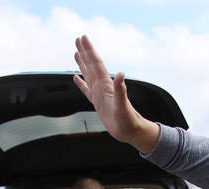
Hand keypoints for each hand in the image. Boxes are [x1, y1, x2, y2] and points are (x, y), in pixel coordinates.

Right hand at [73, 35, 160, 153]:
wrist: (132, 131)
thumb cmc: (129, 120)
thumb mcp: (123, 105)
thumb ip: (121, 89)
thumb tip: (121, 74)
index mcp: (106, 85)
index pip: (96, 63)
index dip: (89, 50)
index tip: (83, 38)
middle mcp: (102, 87)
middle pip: (91, 65)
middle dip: (85, 52)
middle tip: (78, 39)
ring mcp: (100, 94)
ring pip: (88, 75)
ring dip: (82, 64)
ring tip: (76, 53)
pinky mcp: (97, 103)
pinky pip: (86, 90)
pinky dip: (80, 83)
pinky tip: (76, 78)